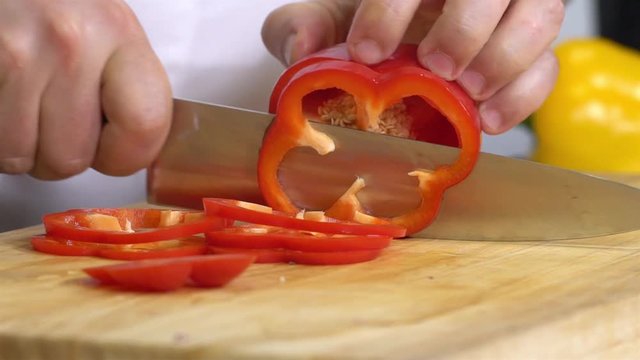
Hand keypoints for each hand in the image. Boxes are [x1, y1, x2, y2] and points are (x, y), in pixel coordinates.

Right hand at [0, 0, 171, 178]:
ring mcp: (17, 54)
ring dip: (21, 147)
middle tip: (57, 123)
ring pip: (20, 156)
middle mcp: (71, 43)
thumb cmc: (57, 4)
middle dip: (61, 155)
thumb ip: (129, 88)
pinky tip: (7, 101)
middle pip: (72, 157)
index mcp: (118, 34)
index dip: (126, 156)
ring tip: (26, 110)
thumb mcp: (109, 29)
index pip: (145, 125)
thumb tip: (137, 149)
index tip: (114, 151)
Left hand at [261, 0, 564, 133]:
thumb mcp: (329, 21)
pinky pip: (550, 67)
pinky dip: (524, 95)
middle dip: (466, 25)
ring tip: (466, 92)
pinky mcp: (530, 55)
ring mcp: (511, 13)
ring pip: (542, 14)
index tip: (366, 49)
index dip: (394, 6)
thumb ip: (304, 25)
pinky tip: (488, 120)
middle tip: (435, 65)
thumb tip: (300, 49)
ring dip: (506, 56)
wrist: (394, 46)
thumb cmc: (367, 26)